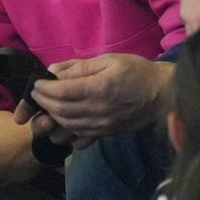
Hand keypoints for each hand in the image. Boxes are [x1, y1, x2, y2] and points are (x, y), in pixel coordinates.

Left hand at [23, 55, 173, 143]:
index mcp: (99, 88)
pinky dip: (67, 133)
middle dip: (43, 103)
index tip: (36, 84)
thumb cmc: (136, 72)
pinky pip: (81, 139)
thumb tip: (53, 71)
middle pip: (61, 111)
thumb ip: (80, 67)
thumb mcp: (109, 60)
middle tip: (37, 94)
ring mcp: (103, 125)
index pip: (61, 92)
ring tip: (47, 107)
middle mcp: (99, 110)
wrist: (162, 94)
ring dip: (52, 118)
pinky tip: (64, 123)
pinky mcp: (107, 134)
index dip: (44, 89)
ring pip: (67, 127)